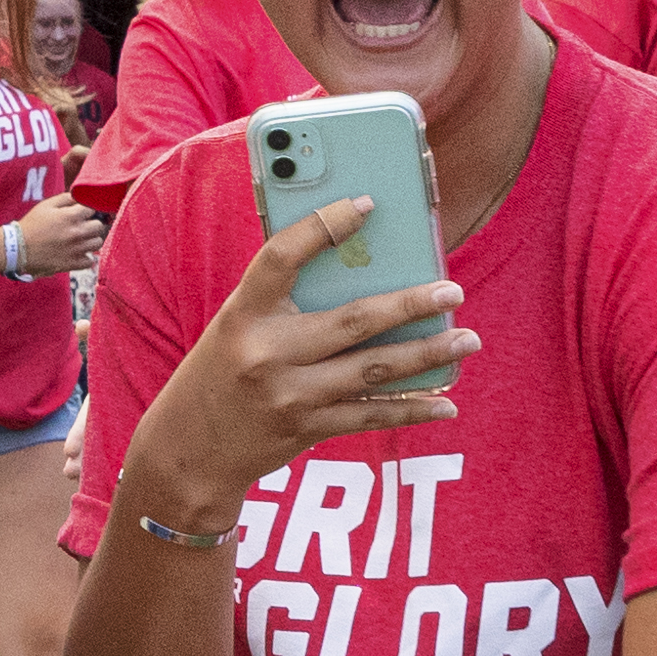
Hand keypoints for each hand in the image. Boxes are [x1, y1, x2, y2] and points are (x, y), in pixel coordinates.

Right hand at [13, 193, 106, 277]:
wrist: (18, 249)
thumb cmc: (31, 225)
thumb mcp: (46, 205)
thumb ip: (65, 198)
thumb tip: (80, 197)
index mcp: (71, 216)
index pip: (92, 208)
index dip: (87, 209)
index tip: (81, 213)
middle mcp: (77, 233)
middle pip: (99, 226)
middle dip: (92, 224)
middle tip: (83, 226)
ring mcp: (76, 249)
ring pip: (97, 243)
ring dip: (91, 240)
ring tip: (81, 239)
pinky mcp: (72, 263)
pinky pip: (90, 261)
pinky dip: (86, 257)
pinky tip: (78, 253)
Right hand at [116, 196, 474, 516]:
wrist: (189, 450)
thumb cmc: (222, 371)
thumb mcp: (238, 325)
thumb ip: (286, 300)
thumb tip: (365, 270)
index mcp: (243, 314)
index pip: (281, 257)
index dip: (322, 225)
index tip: (365, 204)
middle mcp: (266, 354)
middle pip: (353, 320)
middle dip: (411, 304)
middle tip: (452, 290)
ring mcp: (289, 397)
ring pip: (374, 370)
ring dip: (428, 355)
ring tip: (467, 340)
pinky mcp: (307, 430)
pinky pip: (371, 414)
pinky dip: (413, 408)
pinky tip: (446, 402)